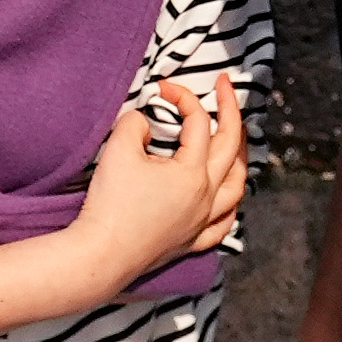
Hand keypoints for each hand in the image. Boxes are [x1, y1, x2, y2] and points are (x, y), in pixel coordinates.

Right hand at [68, 74, 246, 291]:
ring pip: (236, 187)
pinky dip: (230, 207)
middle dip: (232, 110)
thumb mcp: (118, 149)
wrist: (101, 254)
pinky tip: (227, 200)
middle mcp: (206, 197)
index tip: (162, 87)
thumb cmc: (110, 203)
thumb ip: (135, 123)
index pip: (198, 122)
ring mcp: (201, 222)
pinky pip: (223, 224)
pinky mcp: (190, 242)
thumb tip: (145, 123)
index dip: (182, 97)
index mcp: (193, 172)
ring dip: (239, 158)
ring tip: (236, 141)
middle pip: (231, 147)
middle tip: (226, 86)